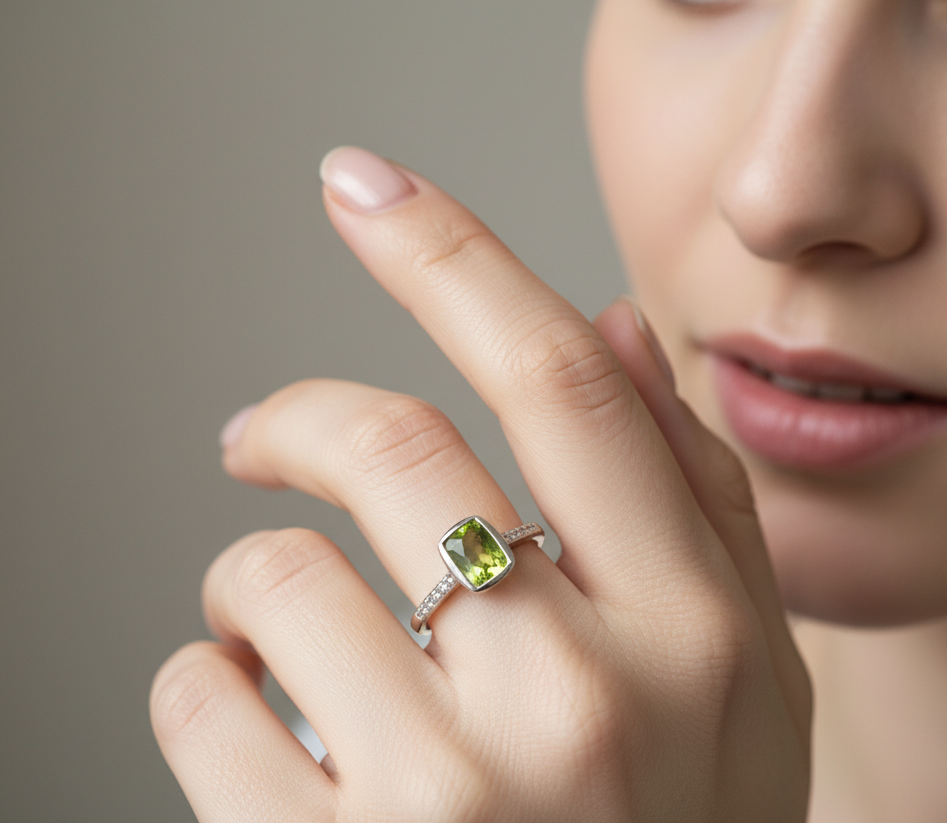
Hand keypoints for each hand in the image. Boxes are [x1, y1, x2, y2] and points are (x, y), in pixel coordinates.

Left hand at [151, 147, 810, 821]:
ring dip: (252, 582)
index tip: (368, 185)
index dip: (452, 256)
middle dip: (298, 417)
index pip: (560, 382)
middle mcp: (584, 700)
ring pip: (271, 577)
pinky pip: (201, 699)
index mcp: (696, 634)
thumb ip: (695, 493)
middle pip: (393, 448)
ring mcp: (454, 795)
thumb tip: (613, 328)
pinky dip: (208, 687)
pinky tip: (270, 734)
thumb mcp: (745, 678)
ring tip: (287, 642)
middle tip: (259, 437)